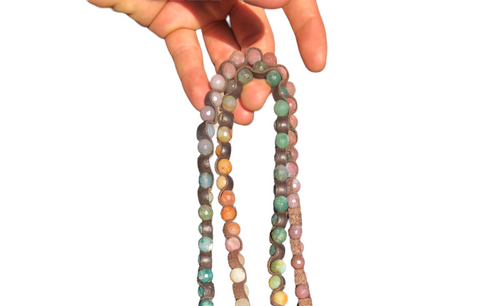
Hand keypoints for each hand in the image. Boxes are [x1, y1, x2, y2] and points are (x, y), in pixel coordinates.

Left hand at [87, 0, 326, 124]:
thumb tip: (291, 4)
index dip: (308, 28)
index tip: (316, 64)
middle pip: (256, 33)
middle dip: (262, 69)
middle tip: (259, 99)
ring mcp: (196, 1)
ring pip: (225, 49)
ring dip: (234, 84)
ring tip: (240, 117)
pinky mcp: (166, 17)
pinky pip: (186, 52)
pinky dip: (195, 79)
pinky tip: (205, 105)